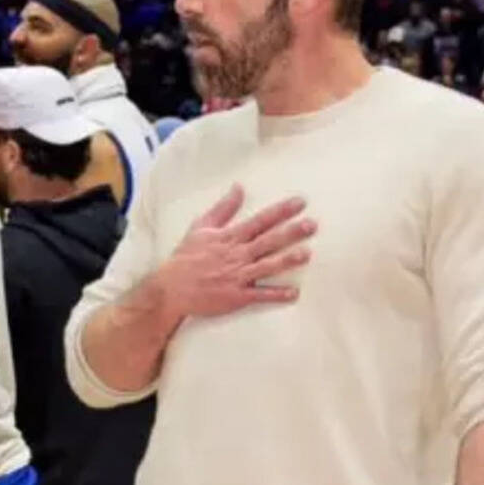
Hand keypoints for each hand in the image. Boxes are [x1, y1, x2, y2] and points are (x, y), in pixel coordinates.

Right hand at [152, 184, 315, 319]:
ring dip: (287, 260)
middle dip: (291, 232)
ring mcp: (237, 276)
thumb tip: (239, 187)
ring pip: (267, 266)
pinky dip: (276, 294)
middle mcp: (236, 255)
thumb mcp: (201, 227)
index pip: (260, 220)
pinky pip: (259, 295)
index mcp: (229, 237)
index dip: (281, 211)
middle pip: (268, 241)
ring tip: (307, 254)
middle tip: (312, 225)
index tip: (300, 203)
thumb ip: (223, 208)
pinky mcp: (236, 297)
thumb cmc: (186, 257)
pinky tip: (293, 293)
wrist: (171, 288)